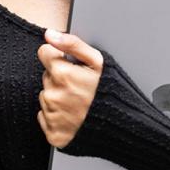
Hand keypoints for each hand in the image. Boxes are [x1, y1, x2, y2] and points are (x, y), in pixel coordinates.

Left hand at [36, 28, 104, 148]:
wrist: (126, 128)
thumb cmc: (114, 94)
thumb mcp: (99, 62)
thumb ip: (72, 44)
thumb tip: (50, 34)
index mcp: (63, 75)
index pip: (44, 53)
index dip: (59, 57)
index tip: (71, 65)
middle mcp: (53, 96)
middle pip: (46, 76)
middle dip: (60, 78)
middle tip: (80, 87)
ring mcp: (53, 117)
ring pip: (46, 97)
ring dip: (58, 97)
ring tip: (79, 102)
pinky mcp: (54, 134)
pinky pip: (46, 118)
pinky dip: (57, 117)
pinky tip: (74, 116)